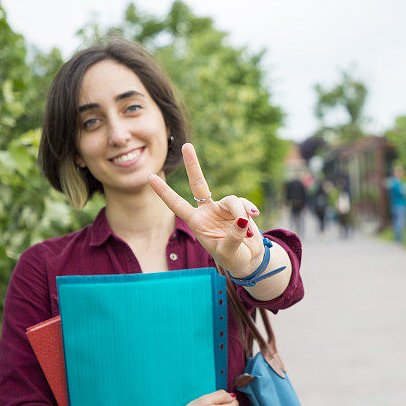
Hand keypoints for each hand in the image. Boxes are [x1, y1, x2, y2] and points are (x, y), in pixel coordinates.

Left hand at [148, 143, 263, 276]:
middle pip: (199, 184)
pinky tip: (255, 217)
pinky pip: (243, 204)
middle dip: (193, 165)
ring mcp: (223, 208)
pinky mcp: (239, 208)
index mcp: (197, 223)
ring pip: (232, 200)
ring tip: (247, 234)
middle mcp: (208, 211)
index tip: (150, 177)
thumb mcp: (230, 253)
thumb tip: (242, 219)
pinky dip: (249, 210)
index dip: (165, 192)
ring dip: (240, 214)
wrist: (250, 259)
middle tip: (186, 146)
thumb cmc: (233, 258)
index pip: (177, 205)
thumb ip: (233, 237)